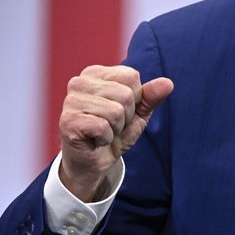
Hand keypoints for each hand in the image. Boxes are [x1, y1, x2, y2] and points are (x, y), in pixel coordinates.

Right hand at [58, 65, 173, 201]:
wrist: (95, 161)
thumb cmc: (115, 132)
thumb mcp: (138, 113)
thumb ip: (151, 96)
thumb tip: (167, 83)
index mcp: (96, 73)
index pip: (131, 76)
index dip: (135, 99)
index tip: (122, 111)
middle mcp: (79, 82)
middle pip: (125, 94)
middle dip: (126, 116)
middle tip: (112, 125)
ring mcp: (71, 101)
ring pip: (116, 111)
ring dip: (116, 128)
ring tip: (104, 132)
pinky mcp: (68, 120)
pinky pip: (102, 126)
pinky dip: (105, 138)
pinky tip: (95, 139)